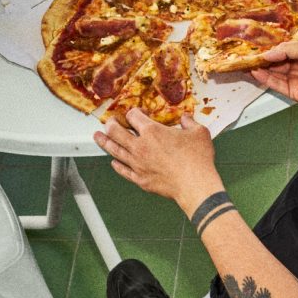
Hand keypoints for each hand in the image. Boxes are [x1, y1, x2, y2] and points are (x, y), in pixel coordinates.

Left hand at [93, 109, 223, 215]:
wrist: (195, 185)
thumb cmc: (198, 160)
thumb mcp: (199, 134)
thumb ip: (190, 123)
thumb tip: (186, 118)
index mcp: (152, 131)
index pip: (134, 116)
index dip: (135, 112)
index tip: (139, 113)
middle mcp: (140, 146)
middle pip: (115, 131)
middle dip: (111, 124)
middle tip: (109, 122)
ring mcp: (137, 164)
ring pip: (114, 150)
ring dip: (104, 142)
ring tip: (98, 137)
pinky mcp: (140, 179)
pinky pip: (123, 170)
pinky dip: (117, 165)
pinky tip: (114, 163)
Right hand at [252, 41, 297, 115]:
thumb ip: (287, 49)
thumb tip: (270, 53)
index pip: (283, 50)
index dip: (271, 49)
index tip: (257, 46)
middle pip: (277, 62)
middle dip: (263, 59)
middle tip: (248, 55)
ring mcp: (297, 79)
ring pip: (275, 73)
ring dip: (262, 69)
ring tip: (248, 63)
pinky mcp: (294, 92)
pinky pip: (277, 85)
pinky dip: (266, 79)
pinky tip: (257, 73)